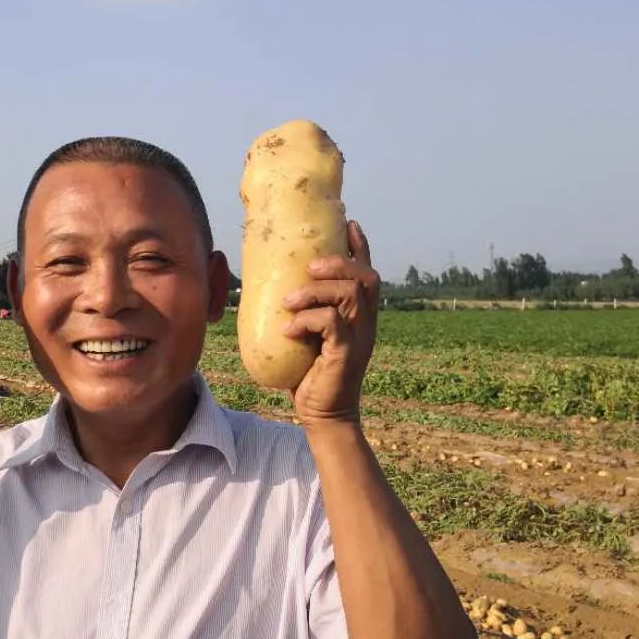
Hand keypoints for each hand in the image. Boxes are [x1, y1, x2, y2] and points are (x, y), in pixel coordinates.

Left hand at [282, 221, 379, 428]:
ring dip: (315, 292)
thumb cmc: (310, 375)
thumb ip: (302, 313)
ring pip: (348, 295)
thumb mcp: (307, 336)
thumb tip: (270, 288)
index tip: (349, 223)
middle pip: (364, 277)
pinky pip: (332, 324)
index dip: (361, 247)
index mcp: (359, 316)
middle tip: (310, 267)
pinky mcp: (346, 354)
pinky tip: (289, 328)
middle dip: (338, 263)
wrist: (324, 415)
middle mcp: (365, 323)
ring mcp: (359, 338)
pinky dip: (308, 320)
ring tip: (290, 300)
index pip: (367, 273)